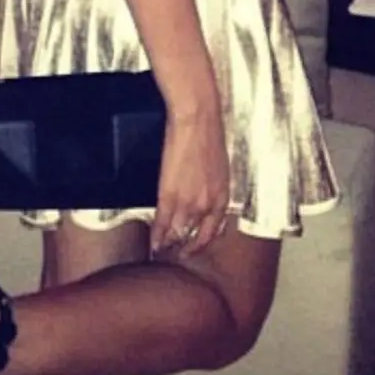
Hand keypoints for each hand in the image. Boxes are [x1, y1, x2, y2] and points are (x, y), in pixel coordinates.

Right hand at [151, 105, 229, 258]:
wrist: (197, 119)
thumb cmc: (208, 135)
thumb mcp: (218, 168)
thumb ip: (212, 187)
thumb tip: (203, 196)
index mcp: (222, 197)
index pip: (213, 231)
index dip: (201, 242)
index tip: (192, 247)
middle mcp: (208, 206)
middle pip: (195, 237)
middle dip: (185, 248)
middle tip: (175, 255)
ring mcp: (188, 202)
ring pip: (178, 233)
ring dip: (168, 245)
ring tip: (161, 251)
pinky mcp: (170, 195)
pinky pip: (163, 223)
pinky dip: (157, 235)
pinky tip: (152, 242)